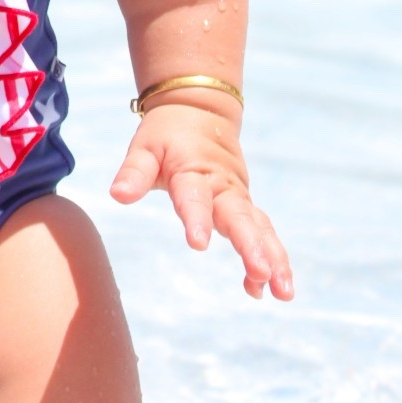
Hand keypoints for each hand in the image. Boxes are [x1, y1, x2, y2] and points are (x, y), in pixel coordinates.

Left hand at [110, 102, 292, 300]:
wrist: (199, 111)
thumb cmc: (166, 134)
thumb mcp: (144, 147)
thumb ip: (133, 172)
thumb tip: (118, 195)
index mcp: (193, 170)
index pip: (194, 196)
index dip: (196, 219)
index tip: (198, 244)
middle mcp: (222, 185)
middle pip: (239, 216)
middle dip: (250, 246)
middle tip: (260, 273)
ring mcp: (238, 195)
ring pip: (260, 226)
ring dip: (274, 258)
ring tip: (283, 292)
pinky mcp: (245, 204)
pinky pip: (262, 230)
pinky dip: (271, 256)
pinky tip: (269, 289)